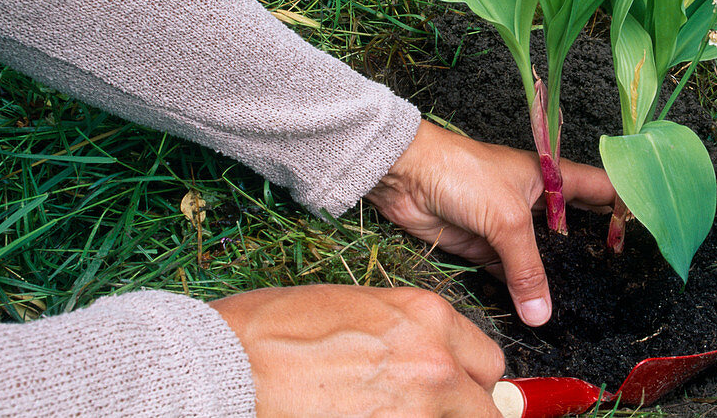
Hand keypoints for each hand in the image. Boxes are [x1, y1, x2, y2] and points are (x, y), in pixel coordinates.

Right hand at [209, 284, 504, 416]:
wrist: (228, 363)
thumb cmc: (277, 331)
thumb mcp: (361, 309)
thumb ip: (411, 335)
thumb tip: (434, 362)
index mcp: (428, 318)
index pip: (488, 364)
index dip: (470, 384)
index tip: (456, 395)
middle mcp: (434, 363)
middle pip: (485, 410)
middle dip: (462, 414)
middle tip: (424, 411)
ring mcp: (414, 410)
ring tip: (384, 413)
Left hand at [366, 120, 615, 326]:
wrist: (405, 175)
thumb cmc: (462, 173)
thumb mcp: (506, 218)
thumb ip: (528, 268)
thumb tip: (543, 314)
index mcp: (552, 177)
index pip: (602, 189)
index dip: (626, 206)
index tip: (650, 233)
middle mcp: (536, 201)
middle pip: (575, 229)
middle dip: (595, 251)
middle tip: (621, 280)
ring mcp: (510, 226)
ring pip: (543, 257)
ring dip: (556, 278)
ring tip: (585, 304)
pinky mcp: (486, 247)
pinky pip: (511, 273)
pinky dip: (523, 290)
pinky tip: (539, 309)